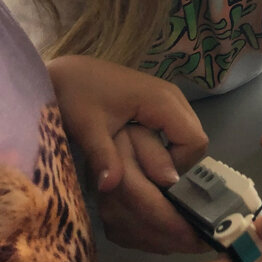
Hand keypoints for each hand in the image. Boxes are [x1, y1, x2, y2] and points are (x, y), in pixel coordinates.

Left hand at [46, 56, 208, 252]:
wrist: (66, 74)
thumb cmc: (75, 96)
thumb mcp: (87, 128)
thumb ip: (103, 156)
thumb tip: (110, 187)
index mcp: (163, 100)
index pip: (195, 142)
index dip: (178, 166)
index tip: (149, 178)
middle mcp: (173, 96)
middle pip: (196, 140)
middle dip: (176, 164)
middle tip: (144, 176)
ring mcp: (169, 97)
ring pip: (188, 135)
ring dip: (172, 156)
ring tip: (141, 166)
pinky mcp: (160, 102)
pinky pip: (177, 129)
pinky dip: (166, 146)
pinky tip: (140, 153)